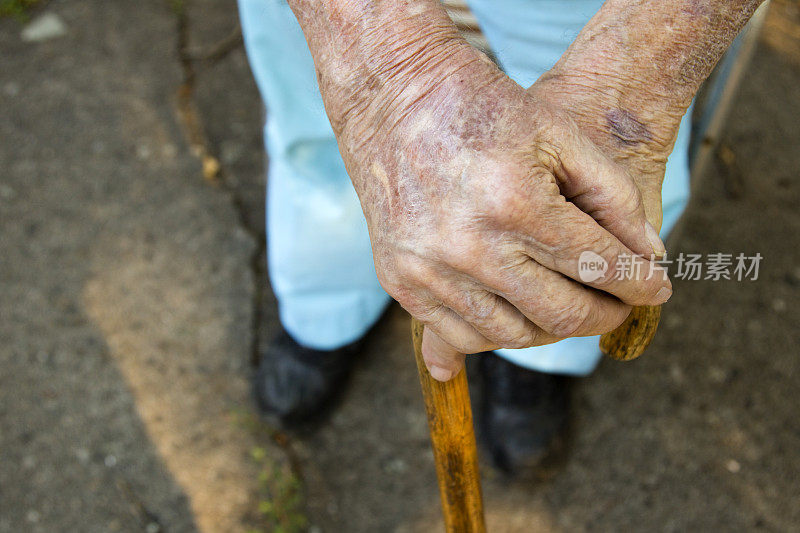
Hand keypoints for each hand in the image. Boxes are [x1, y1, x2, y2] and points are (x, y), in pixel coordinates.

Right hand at [326, 41, 671, 380]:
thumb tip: (649, 257)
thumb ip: (613, 196)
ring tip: (569, 304)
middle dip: (606, 315)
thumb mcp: (559, 132)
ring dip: (554, 329)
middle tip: (619, 305)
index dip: (641, 284)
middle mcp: (469, 247)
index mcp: (515, 203)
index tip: (658, 290)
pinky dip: (500, 333)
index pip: (599, 267)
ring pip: (513, 336)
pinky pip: (461, 336)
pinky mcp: (401, 281)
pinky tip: (520, 312)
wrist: (392, 100)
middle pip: (561, 314)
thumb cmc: (482, 109)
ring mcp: (429, 270)